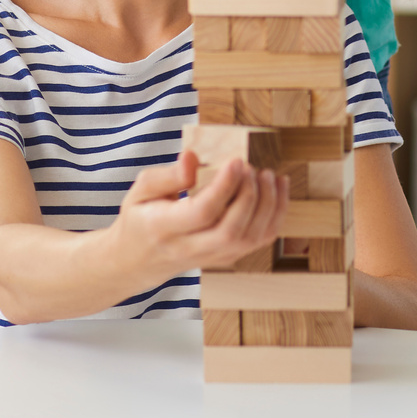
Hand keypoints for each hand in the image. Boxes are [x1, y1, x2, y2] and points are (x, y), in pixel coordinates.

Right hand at [107, 150, 287, 275]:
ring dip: (268, 205)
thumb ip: (167, 175)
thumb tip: (192, 157)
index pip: (201, 213)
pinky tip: (277, 188)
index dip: (224, 186)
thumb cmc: (141, 218)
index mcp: (163, 228)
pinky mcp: (226, 257)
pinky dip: (275, 215)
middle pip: (230, 230)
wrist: (139, 260)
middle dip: (249, 196)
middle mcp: (189, 249)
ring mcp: (211, 258)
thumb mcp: (140, 191)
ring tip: (267, 175)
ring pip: (249, 239)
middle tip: (252, 167)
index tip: (236, 161)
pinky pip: (259, 241)